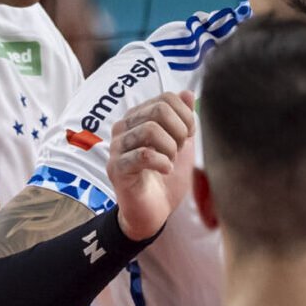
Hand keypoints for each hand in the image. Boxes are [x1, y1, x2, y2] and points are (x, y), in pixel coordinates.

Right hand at [106, 90, 196, 240]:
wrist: (154, 212)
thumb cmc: (166, 178)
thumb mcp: (183, 145)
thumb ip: (184, 118)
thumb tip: (187, 93)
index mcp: (138, 117)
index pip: (166, 99)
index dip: (186, 117)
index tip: (188, 137)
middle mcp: (124, 128)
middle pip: (159, 111)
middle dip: (179, 132)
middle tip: (179, 150)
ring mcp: (117, 148)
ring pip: (149, 130)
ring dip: (170, 149)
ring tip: (169, 161)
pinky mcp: (117, 169)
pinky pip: (143, 155)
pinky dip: (162, 162)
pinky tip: (165, 170)